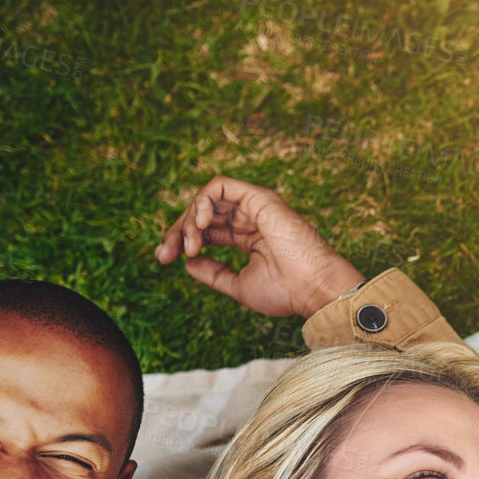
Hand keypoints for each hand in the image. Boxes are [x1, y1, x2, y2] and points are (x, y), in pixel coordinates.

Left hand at [155, 175, 365, 317]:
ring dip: (190, 219)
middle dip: (178, 230)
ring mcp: (254, 207)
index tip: (164, 258)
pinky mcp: (259, 197)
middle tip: (166, 253)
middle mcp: (249, 219)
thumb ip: (213, 273)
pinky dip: (203, 201)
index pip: (206, 230)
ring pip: (207, 199)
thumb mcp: (238, 286)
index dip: (181, 240)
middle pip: (202, 214)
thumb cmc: (285, 292)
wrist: (313, 289)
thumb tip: (187, 262)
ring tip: (191, 244)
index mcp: (247, 238)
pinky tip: (200, 224)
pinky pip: (220, 186)